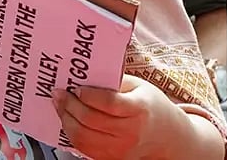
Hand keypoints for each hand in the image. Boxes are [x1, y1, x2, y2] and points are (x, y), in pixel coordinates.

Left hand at [53, 75, 186, 158]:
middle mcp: (131, 132)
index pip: (108, 103)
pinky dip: (72, 133)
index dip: (88, 95)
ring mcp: (121, 149)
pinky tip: (68, 120)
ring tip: (60, 105)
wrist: (167, 136)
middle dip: (69, 105)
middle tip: (59, 93)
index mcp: (139, 109)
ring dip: (65, 119)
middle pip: (91, 120)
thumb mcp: (138, 85)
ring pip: (83, 137)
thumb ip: (113, 80)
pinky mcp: (112, 158)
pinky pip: (84, 148)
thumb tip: (85, 74)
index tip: (77, 87)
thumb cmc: (150, 106)